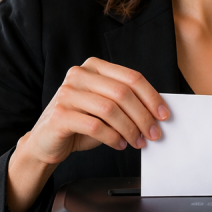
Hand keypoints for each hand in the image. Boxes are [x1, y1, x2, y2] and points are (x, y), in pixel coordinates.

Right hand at [7, 58, 169, 211]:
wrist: (47, 141)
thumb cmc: (80, 123)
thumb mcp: (105, 107)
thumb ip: (125, 102)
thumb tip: (157, 112)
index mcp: (93, 66)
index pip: (131, 77)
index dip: (151, 97)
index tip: (164, 115)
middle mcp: (78, 75)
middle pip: (122, 93)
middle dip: (143, 116)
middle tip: (154, 134)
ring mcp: (66, 93)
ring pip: (110, 109)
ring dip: (130, 129)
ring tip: (137, 142)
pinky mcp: (60, 115)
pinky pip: (95, 126)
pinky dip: (113, 138)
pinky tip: (119, 144)